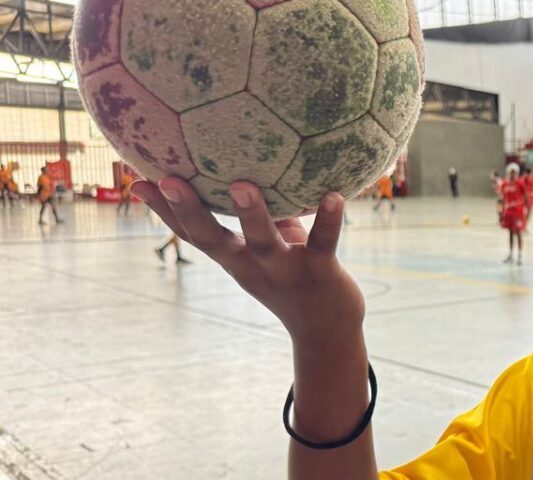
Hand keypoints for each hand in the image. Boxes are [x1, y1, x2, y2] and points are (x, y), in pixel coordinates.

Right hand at [133, 177, 364, 343]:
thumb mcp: (270, 245)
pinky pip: (325, 244)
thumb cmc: (296, 275)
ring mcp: (286, 271)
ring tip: (241, 185)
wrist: (327, 331)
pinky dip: (328, 221)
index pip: (191, 233)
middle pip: (213, 240)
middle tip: (168, 180)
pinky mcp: (322, 273)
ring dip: (252, 215)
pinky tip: (334, 196)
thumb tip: (245, 166)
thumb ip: (259, 212)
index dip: (163, 210)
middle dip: (189, 211)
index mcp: (235, 259)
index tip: (135, 179)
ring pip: (264, 243)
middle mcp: (253, 266)